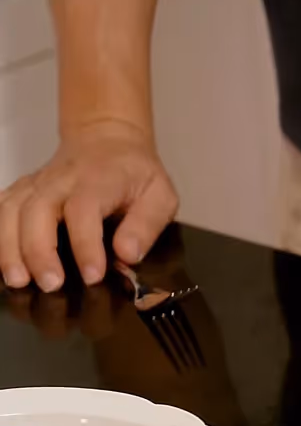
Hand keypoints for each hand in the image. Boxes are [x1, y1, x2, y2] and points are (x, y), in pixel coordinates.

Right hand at [0, 120, 177, 291]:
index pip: (84, 210)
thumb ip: (147, 224)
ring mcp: (36, 185)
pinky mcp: (22, 192)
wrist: (106, 140)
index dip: (86, 245)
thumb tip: (128, 254)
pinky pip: (1, 210)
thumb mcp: (159, 194)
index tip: (93, 275)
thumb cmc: (135, 173)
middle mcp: (60, 181)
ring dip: (10, 248)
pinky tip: (3, 262)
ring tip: (18, 281)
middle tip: (50, 285)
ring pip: (11, 212)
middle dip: (39, 251)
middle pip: (38, 211)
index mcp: (98, 181)